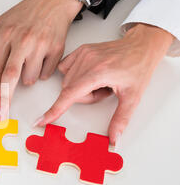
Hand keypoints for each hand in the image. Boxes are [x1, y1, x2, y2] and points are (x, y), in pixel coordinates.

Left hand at [0, 0, 82, 119]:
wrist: (53, 0)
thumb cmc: (24, 13)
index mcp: (5, 35)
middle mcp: (22, 41)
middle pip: (10, 77)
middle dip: (4, 99)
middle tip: (1, 115)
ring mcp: (40, 45)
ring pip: (30, 78)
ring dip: (27, 78)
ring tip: (28, 62)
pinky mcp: (56, 49)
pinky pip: (45, 74)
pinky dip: (42, 72)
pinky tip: (41, 58)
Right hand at [36, 23, 173, 145]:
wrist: (141, 47)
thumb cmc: (138, 67)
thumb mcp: (133, 97)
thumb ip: (121, 119)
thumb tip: (114, 137)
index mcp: (99, 72)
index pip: (70, 95)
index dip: (55, 110)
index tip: (42, 120)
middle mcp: (88, 61)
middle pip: (70, 90)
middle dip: (84, 97)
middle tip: (104, 90)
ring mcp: (82, 54)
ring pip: (68, 81)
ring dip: (81, 87)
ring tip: (100, 81)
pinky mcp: (80, 50)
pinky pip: (66, 69)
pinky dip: (75, 75)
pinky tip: (89, 73)